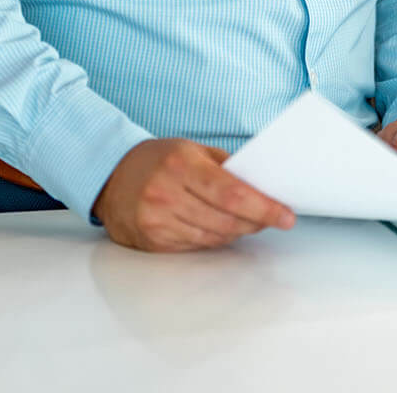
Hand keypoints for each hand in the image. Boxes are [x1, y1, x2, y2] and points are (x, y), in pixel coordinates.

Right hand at [92, 138, 294, 252]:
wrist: (110, 177)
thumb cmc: (157, 160)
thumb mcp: (191, 149)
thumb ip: (225, 167)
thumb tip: (263, 189)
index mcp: (181, 164)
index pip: (232, 193)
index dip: (263, 208)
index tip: (286, 216)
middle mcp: (166, 193)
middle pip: (226, 220)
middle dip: (255, 222)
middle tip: (272, 218)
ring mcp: (157, 221)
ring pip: (213, 238)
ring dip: (237, 232)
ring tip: (247, 222)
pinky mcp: (152, 242)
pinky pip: (195, 247)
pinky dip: (214, 240)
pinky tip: (219, 229)